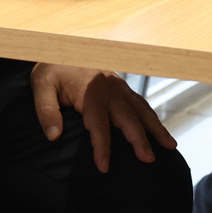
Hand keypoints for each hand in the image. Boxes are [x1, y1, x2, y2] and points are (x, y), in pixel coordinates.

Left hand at [31, 63, 176, 173]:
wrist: (63, 44)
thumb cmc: (52, 68)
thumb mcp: (41, 86)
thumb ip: (46, 111)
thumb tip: (54, 135)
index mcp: (90, 93)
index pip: (99, 125)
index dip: (102, 147)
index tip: (104, 167)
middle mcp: (109, 90)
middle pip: (128, 118)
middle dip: (140, 139)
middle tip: (149, 159)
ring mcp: (118, 87)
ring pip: (141, 109)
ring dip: (156, 127)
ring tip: (170, 145)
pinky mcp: (121, 86)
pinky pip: (140, 102)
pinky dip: (151, 116)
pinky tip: (158, 128)